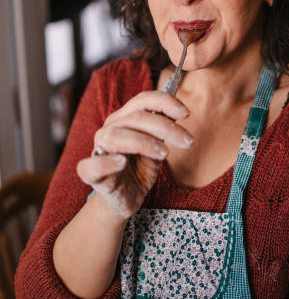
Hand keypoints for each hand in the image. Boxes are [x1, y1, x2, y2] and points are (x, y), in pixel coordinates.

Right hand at [76, 91, 192, 218]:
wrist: (126, 198)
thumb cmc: (140, 169)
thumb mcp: (157, 146)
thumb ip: (163, 128)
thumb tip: (180, 110)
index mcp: (124, 119)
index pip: (142, 100)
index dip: (164, 102)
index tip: (186, 114)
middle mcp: (110, 129)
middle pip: (135, 117)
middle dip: (165, 127)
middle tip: (187, 141)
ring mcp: (99, 150)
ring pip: (116, 136)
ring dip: (143, 142)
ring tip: (164, 153)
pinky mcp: (92, 174)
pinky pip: (90, 166)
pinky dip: (106, 162)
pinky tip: (123, 163)